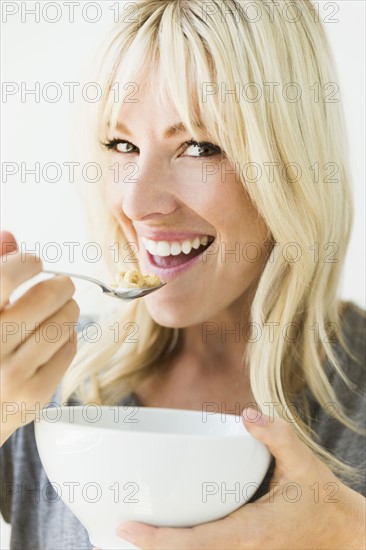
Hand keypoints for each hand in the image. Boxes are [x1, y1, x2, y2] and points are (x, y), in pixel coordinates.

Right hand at [0, 230, 79, 444]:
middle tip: (63, 285)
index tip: (34, 263)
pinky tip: (58, 336)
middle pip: (47, 296)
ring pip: (64, 322)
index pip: (5, 276)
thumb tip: (8, 236)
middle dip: (62, 285)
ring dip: (69, 310)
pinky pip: (68, 349)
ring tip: (62, 309)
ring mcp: (11, 374)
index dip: (26, 263)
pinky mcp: (32, 395)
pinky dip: (69, 336)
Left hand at [116, 408, 365, 548]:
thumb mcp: (304, 464)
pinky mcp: (244, 546)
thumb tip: (247, 415)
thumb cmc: (322, 501)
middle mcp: (240, 547)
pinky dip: (182, 543)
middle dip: (150, 547)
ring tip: (133, 529)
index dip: (158, 540)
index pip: (194, 542)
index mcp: (249, 530)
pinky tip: (169, 529)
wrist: (342, 532)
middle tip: (116, 527)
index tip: (126, 529)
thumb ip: (277, 436)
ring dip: (164, 547)